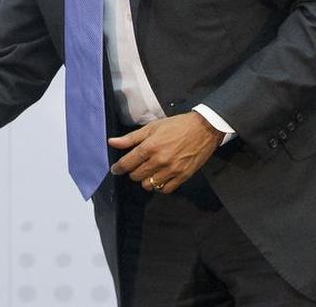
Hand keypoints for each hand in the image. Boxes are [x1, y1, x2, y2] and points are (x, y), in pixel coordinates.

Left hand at [107, 112, 222, 193]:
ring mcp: (172, 170)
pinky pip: (165, 190)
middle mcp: (160, 160)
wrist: (204, 128)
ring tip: (149, 171)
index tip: (115, 169)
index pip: (127, 163)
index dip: (118, 168)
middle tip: (136, 165)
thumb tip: (111, 142)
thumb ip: (131, 137)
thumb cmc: (177, 126)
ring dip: (145, 179)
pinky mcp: (183, 177)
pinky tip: (160, 177)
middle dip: (132, 172)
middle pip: (136, 176)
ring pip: (149, 185)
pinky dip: (160, 186)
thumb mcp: (152, 127)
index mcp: (150, 146)